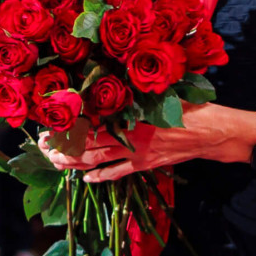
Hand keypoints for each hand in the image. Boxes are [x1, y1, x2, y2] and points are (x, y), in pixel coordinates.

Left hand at [39, 105, 255, 181]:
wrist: (212, 132)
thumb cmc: (187, 105)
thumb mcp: (159, 91)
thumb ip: (135, 90)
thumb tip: (109, 76)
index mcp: (131, 117)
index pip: (90, 125)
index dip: (67, 128)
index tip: (49, 127)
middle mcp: (130, 138)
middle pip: (87, 145)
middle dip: (63, 148)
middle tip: (43, 148)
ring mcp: (137, 154)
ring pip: (98, 161)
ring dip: (74, 163)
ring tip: (55, 162)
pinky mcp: (146, 164)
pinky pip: (118, 173)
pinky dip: (101, 177)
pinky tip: (86, 179)